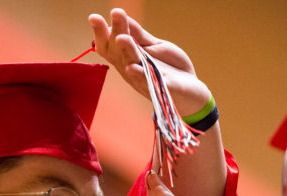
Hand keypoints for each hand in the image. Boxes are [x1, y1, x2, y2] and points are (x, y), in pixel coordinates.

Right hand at [89, 8, 210, 115]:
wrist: (192, 91)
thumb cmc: (170, 68)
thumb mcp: (155, 46)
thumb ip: (140, 35)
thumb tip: (122, 16)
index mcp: (129, 59)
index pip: (109, 47)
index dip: (100, 33)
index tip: (94, 17)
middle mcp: (133, 71)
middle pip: (119, 53)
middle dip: (117, 32)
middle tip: (116, 13)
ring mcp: (147, 81)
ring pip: (132, 66)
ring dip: (127, 51)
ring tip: (122, 38)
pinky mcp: (163, 90)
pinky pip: (151, 84)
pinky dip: (141, 76)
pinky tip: (133, 68)